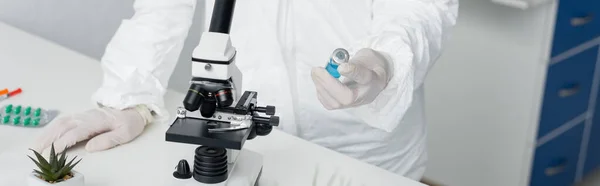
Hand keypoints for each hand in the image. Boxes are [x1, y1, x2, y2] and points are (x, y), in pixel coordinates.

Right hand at [33, 106, 151, 152]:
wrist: (133, 109)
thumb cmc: (129, 122)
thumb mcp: (125, 133)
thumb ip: (108, 140)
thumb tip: (90, 147)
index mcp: (96, 121)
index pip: (75, 133)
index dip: (62, 143)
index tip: (52, 153)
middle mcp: (86, 117)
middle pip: (62, 127)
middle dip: (47, 139)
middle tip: (36, 151)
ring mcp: (82, 115)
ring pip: (59, 123)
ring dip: (46, 133)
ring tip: (35, 145)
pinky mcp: (81, 116)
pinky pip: (62, 121)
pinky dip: (51, 128)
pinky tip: (45, 136)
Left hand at [311, 48, 391, 109]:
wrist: (376, 77)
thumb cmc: (370, 65)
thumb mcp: (367, 56)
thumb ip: (354, 61)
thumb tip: (338, 67)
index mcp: (374, 79)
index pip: (363, 77)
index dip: (351, 71)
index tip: (340, 67)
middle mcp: (365, 94)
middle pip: (347, 97)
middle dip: (328, 84)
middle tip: (316, 70)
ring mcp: (355, 102)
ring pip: (336, 103)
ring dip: (321, 87)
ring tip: (315, 73)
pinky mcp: (345, 106)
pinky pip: (330, 105)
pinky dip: (321, 93)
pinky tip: (319, 82)